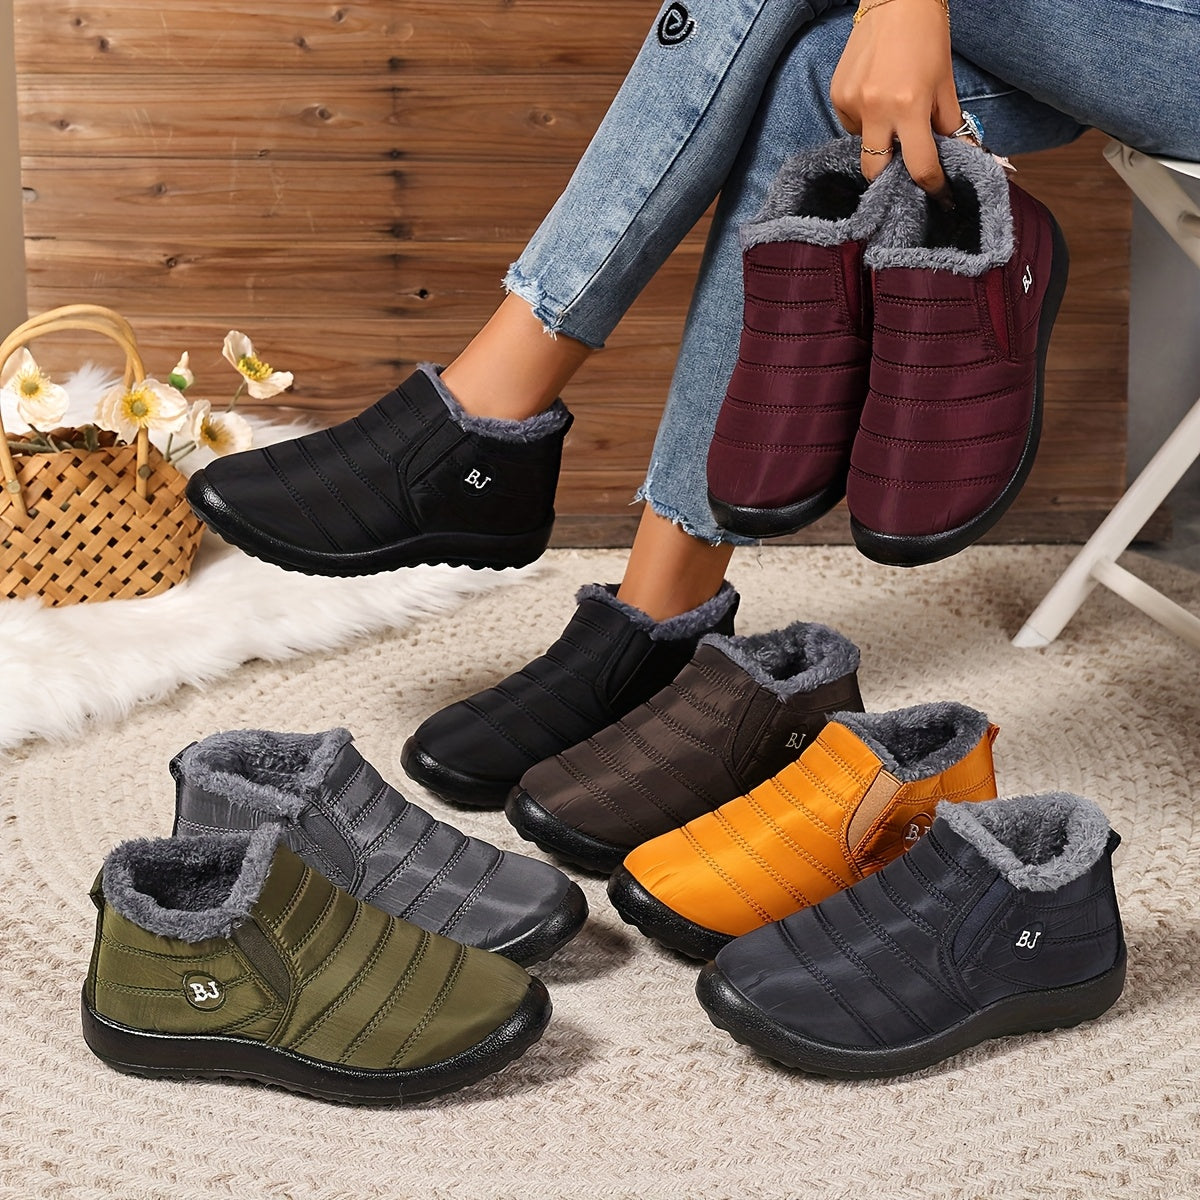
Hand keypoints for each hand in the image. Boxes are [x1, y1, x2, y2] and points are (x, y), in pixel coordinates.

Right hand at [830, 0, 961, 195]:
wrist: (896, 0)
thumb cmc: (926, 37)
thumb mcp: (945, 83)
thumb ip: (948, 125)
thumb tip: (959, 157)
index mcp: (909, 107)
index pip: (920, 165)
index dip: (933, 186)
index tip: (939, 196)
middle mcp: (876, 109)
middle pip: (876, 171)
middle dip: (889, 176)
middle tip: (902, 166)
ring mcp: (852, 102)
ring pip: (864, 144)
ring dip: (879, 138)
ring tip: (890, 111)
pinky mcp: (837, 94)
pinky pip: (851, 124)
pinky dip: (865, 120)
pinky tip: (875, 96)